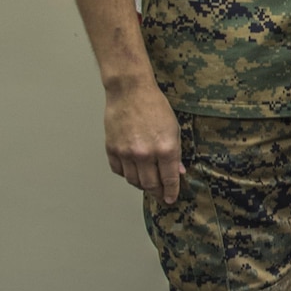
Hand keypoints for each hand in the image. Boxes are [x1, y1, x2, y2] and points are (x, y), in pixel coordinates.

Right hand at [105, 78, 184, 204]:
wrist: (130, 91)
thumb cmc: (154, 106)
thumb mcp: (174, 129)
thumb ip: (175, 153)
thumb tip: (178, 171)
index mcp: (165, 149)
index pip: (169, 180)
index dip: (171, 192)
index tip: (172, 199)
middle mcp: (145, 154)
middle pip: (150, 185)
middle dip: (157, 194)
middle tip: (161, 197)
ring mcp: (126, 153)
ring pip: (133, 181)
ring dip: (142, 185)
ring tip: (148, 185)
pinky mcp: (111, 149)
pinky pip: (119, 171)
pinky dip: (126, 174)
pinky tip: (133, 172)